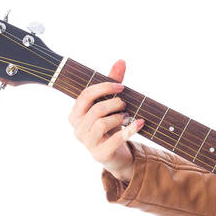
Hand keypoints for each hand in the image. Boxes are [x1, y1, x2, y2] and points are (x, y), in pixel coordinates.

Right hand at [68, 58, 142, 182]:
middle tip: (125, 104)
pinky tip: (140, 123)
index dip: (104, 88)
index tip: (122, 87)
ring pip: (102, 124)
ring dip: (119, 117)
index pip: (85, 95)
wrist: (117, 155)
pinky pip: (114, 139)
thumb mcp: (111, 105)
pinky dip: (130, 130)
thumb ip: (113, 83)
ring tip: (127, 116)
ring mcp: (87, 143)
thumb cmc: (111, 126)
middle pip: (96, 109)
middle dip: (114, 103)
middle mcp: (77, 129)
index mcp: (75, 115)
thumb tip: (121, 60)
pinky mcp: (100, 154)